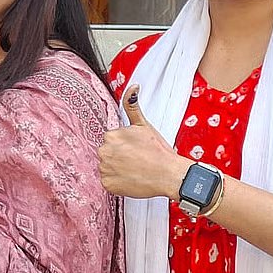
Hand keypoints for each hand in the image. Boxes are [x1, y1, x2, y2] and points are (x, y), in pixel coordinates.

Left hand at [98, 85, 187, 199]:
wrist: (169, 175)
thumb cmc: (158, 151)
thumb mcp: (144, 125)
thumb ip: (132, 106)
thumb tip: (133, 87)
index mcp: (111, 136)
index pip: (111, 141)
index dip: (124, 145)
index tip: (135, 150)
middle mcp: (104, 151)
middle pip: (107, 153)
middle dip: (119, 156)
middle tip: (136, 160)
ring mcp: (104, 169)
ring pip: (107, 167)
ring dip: (117, 169)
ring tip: (135, 169)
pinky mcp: (107, 184)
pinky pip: (108, 182)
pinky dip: (117, 181)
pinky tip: (131, 178)